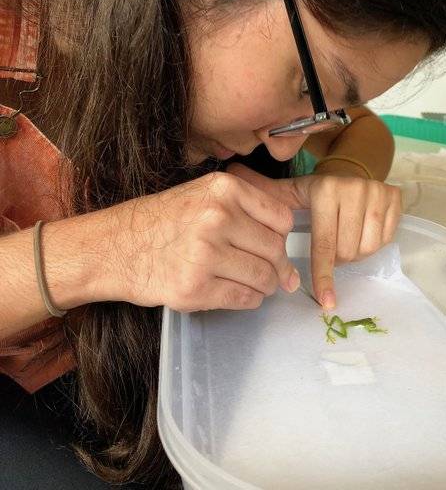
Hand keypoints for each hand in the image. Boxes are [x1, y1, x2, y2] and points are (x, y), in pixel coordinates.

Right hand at [95, 172, 299, 311]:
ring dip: (265, 286)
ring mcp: (205, 253)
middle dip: (278, 267)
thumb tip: (287, 244)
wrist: (112, 247)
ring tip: (255, 285)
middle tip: (273, 274)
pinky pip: (243, 298)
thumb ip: (244, 209)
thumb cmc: (160, 221)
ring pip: (262, 276)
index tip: (275, 247)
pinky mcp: (195, 287)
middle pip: (275, 249)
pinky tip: (239, 294)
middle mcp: (217, 217)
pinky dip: (248, 301)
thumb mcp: (201, 194)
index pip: (280, 217)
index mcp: (223, 188)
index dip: (281, 236)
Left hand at [226, 164, 401, 309]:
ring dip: (355, 253)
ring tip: (344, 238)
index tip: (325, 301)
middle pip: (347, 251)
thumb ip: (262, 194)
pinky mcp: (395, 200)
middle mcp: (353, 189)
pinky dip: (373, 244)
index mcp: (324, 190)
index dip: (323, 275)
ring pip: (367, 248)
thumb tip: (230, 174)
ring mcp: (377, 193)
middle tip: (330, 246)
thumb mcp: (290, 192)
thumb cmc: (318, 190)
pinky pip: (385, 240)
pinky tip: (362, 231)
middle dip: (337, 258)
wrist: (353, 168)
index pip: (324, 244)